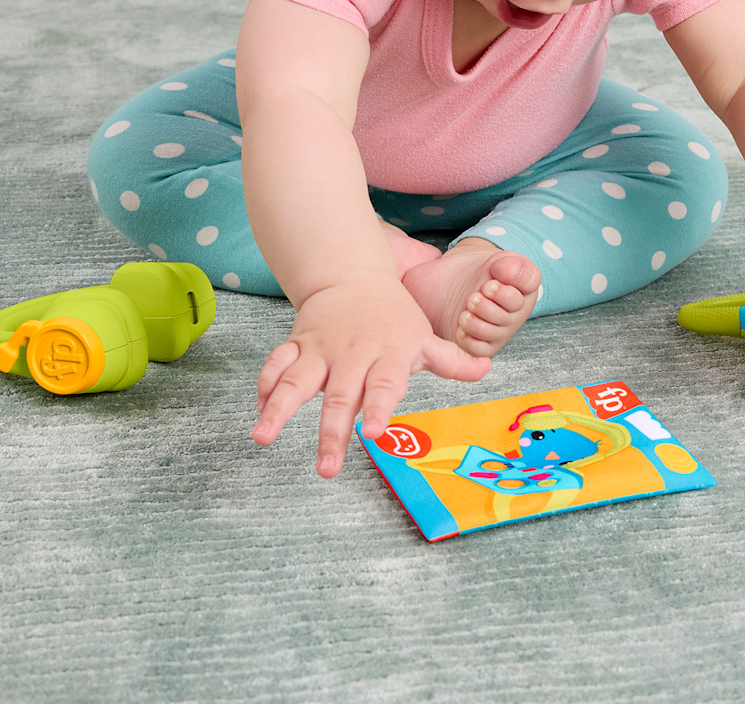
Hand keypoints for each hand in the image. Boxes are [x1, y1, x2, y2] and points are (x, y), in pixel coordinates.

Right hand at [252, 275, 490, 476]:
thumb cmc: (393, 316)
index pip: (384, 384)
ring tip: (262, 437)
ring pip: (296, 381)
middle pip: (340, 396)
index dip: (380, 406)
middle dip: (331, 432)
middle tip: (326, 469)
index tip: (374, 432)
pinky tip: (258, 412)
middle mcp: (351, 356)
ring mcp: (321, 351)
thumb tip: (487, 371)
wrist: (352, 275)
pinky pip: (276, 365)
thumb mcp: (423, 336)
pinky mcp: (296, 345)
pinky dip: (265, 387)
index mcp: (386, 356)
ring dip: (278, 409)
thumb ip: (451, 359)